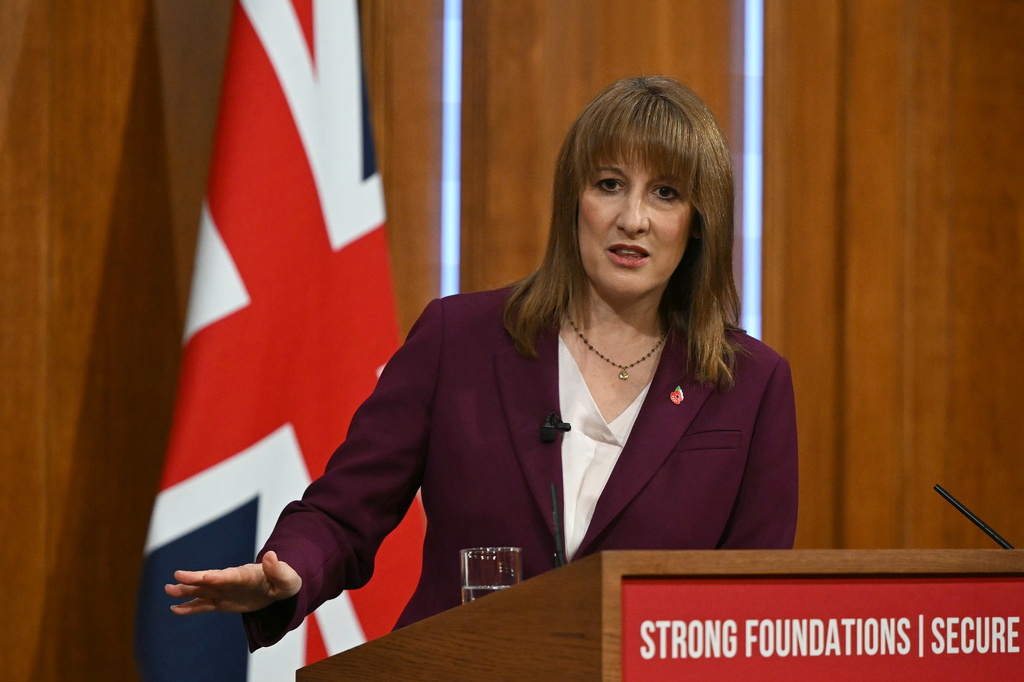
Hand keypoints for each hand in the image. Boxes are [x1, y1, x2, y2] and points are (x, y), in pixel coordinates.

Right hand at [165, 551, 301, 614]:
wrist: (278, 588)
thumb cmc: (284, 582)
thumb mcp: (287, 578)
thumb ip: (278, 569)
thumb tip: (271, 555)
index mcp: (247, 575)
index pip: (231, 575)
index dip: (219, 576)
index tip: (205, 577)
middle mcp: (231, 581)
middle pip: (211, 579)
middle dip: (195, 578)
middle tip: (177, 576)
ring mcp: (225, 591)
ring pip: (202, 591)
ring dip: (186, 591)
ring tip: (168, 589)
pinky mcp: (222, 601)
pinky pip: (204, 605)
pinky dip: (190, 607)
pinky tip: (175, 609)